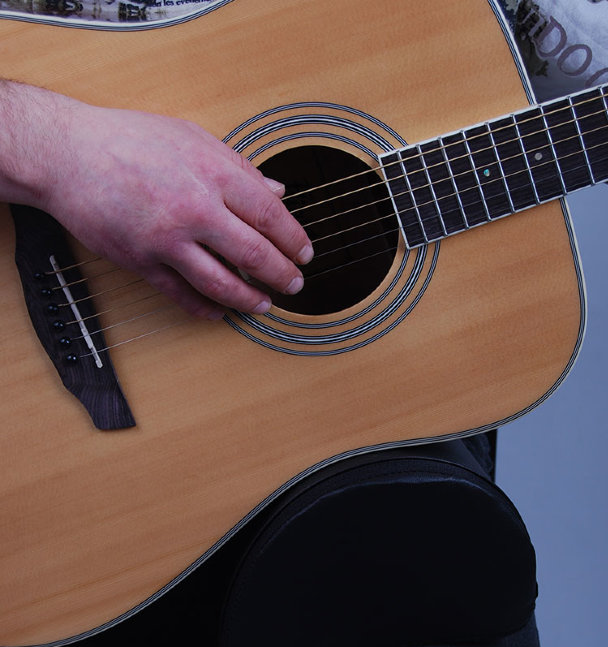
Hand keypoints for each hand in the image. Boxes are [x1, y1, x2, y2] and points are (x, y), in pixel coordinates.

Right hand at [1, 84, 312, 317]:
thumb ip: (238, 167)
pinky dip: (205, 308)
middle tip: (294, 285)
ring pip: (222, 283)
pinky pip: (182, 295)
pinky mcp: (143, 262)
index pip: (270, 216)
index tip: (304, 253)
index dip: (294, 240)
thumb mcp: (192, 138)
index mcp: (213, 174)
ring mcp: (168, 240)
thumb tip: (277, 190)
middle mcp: (195, 209)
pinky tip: (220, 313)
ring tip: (263, 305)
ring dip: (249, 299)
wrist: (68, 154)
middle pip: (254, 254)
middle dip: (281, 275)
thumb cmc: (128, 140)